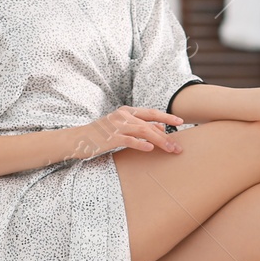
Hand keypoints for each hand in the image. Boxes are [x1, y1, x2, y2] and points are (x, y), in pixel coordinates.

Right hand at [70, 105, 184, 158]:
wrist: (78, 138)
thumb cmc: (101, 134)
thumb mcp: (121, 126)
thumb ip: (139, 125)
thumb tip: (160, 127)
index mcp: (127, 111)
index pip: (151, 112)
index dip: (166, 116)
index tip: (181, 121)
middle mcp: (123, 116)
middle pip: (150, 124)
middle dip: (166, 135)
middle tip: (178, 147)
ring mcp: (117, 126)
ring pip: (143, 132)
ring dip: (159, 141)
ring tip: (170, 150)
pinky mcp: (111, 137)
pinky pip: (129, 140)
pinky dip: (140, 144)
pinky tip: (150, 149)